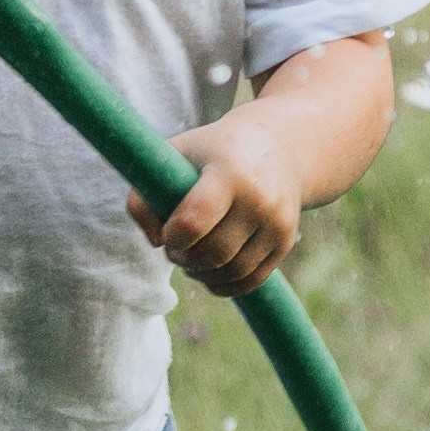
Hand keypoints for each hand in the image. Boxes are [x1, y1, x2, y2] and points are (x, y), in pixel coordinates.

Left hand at [128, 108, 306, 299]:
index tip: (167, 232)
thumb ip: (144, 197)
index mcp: (229, 172)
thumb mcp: (174, 156)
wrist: (276, 146)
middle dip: (184, 258)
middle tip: (175, 247)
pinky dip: (223, 284)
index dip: (173, 236)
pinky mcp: (285, 241)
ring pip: (231, 272)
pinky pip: (250, 281)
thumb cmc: (211, 153)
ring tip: (191, 257)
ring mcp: (277, 222)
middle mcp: (259, 199)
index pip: (195, 219)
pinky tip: (210, 269)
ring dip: (202, 274)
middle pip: (213, 253)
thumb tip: (156, 242)